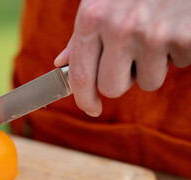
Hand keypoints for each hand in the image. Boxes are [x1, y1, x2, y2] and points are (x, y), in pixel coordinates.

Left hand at [55, 0, 190, 116]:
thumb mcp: (102, 3)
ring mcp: (153, 34)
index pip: (81, 75)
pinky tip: (173, 28)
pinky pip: (175, 66)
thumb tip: (62, 64)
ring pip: (146, 82)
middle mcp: (120, 27)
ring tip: (156, 33)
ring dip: (150, 65)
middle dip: (121, 79)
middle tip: (131, 56)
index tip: (91, 108)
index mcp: (93, 17)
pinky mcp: (184, 38)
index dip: (84, 99)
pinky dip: (175, 52)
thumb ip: (82, 35)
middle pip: (112, 87)